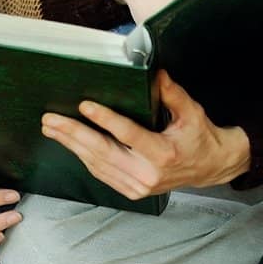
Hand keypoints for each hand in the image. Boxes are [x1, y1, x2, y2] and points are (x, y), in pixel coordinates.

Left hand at [41, 70, 250, 199]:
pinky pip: (102, 173)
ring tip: (53, 128)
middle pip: (103, 152)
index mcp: (163, 154)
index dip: (105, 119)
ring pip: (97, 164)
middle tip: (52, 119)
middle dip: (74, 134)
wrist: (210, 167)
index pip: (128, 134)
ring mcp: (138, 186)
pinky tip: (70, 144)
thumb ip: (172, 93)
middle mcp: (148, 174)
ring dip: (72, 145)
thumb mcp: (192, 112)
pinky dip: (83, 157)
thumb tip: (155, 72)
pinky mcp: (132, 191)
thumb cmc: (200, 137)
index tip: (85, 105)